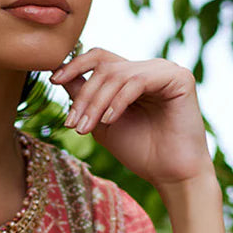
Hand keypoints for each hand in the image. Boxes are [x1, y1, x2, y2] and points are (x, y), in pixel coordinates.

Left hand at [50, 49, 213, 188]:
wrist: (170, 174)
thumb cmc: (140, 151)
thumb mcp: (102, 123)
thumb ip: (85, 98)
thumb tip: (59, 74)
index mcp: (132, 76)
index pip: (99, 58)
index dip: (74, 65)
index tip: (53, 81)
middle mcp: (149, 69)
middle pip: (104, 66)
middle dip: (84, 95)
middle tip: (72, 123)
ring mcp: (165, 70)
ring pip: (117, 74)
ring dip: (96, 102)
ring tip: (87, 128)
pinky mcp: (179, 78)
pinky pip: (138, 81)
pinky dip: (118, 100)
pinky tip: (110, 120)